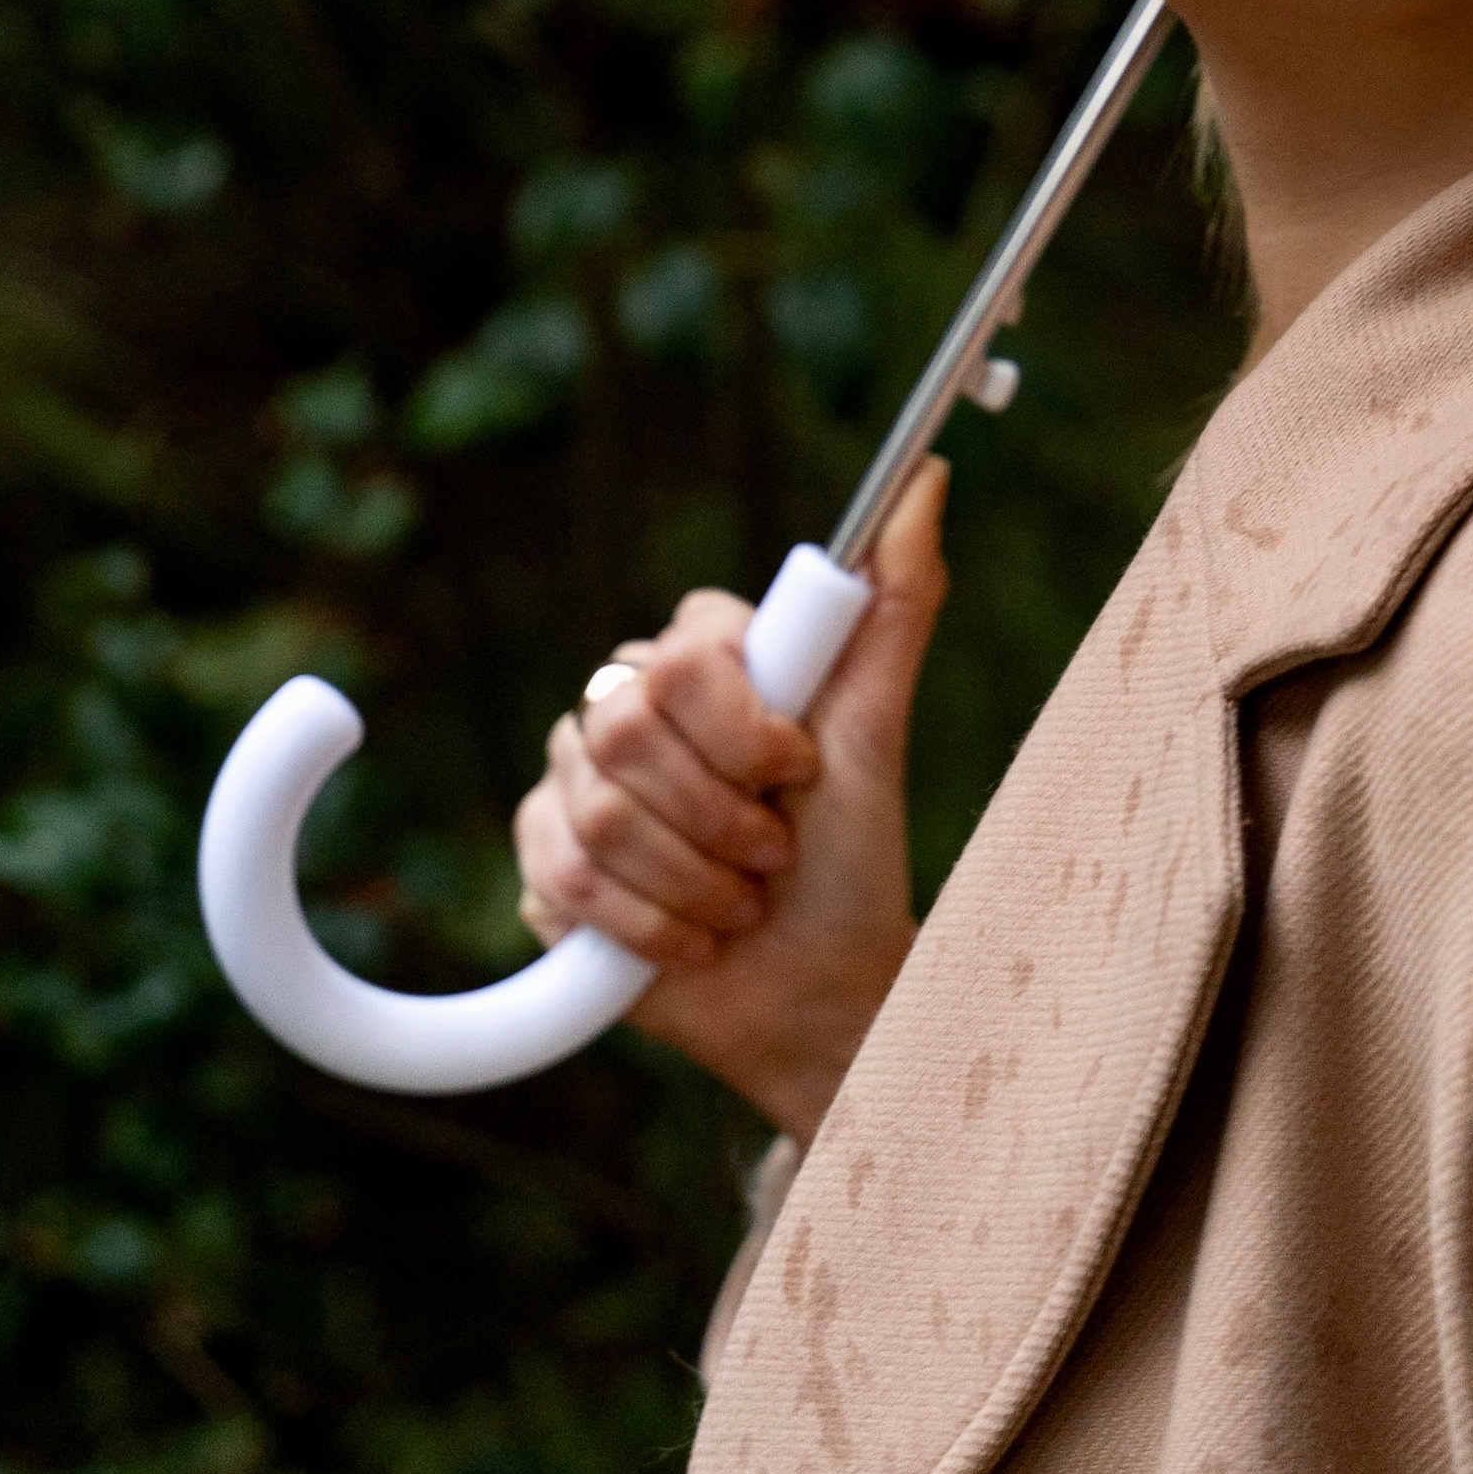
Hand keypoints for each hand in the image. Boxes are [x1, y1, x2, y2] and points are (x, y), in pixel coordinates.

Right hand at [512, 462, 947, 1143]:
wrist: (814, 993)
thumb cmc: (851, 860)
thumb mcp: (877, 731)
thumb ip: (895, 603)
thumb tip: (928, 480)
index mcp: (700, 661)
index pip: (680, 653)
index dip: (743, 730)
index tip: (799, 773)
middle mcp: (626, 707)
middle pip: (626, 729)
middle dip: (720, 816)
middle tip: (771, 855)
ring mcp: (575, 784)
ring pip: (599, 812)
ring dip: (695, 881)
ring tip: (739, 904)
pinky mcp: (544, 864)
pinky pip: (563, 876)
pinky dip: (646, 926)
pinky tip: (687, 941)